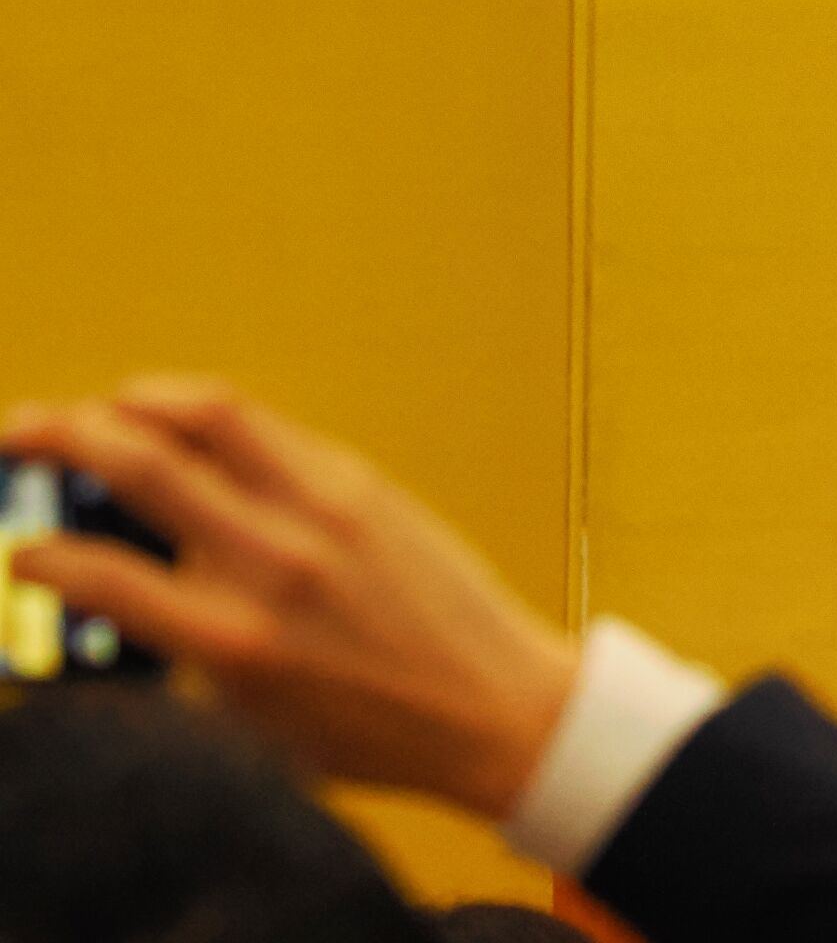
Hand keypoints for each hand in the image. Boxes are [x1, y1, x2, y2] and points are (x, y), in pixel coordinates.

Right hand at [2, 377, 578, 818]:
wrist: (494, 708)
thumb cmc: (376, 730)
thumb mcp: (249, 723)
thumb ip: (180, 657)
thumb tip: (121, 598)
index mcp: (231, 641)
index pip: (97, 575)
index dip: (37, 556)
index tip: (23, 554)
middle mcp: (272, 565)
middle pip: (136, 462)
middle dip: (52, 433)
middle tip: (15, 432)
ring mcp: (322, 512)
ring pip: (205, 412)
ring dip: (130, 399)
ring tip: (95, 410)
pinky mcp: (363, 484)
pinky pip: (268, 428)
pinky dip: (207, 414)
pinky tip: (179, 422)